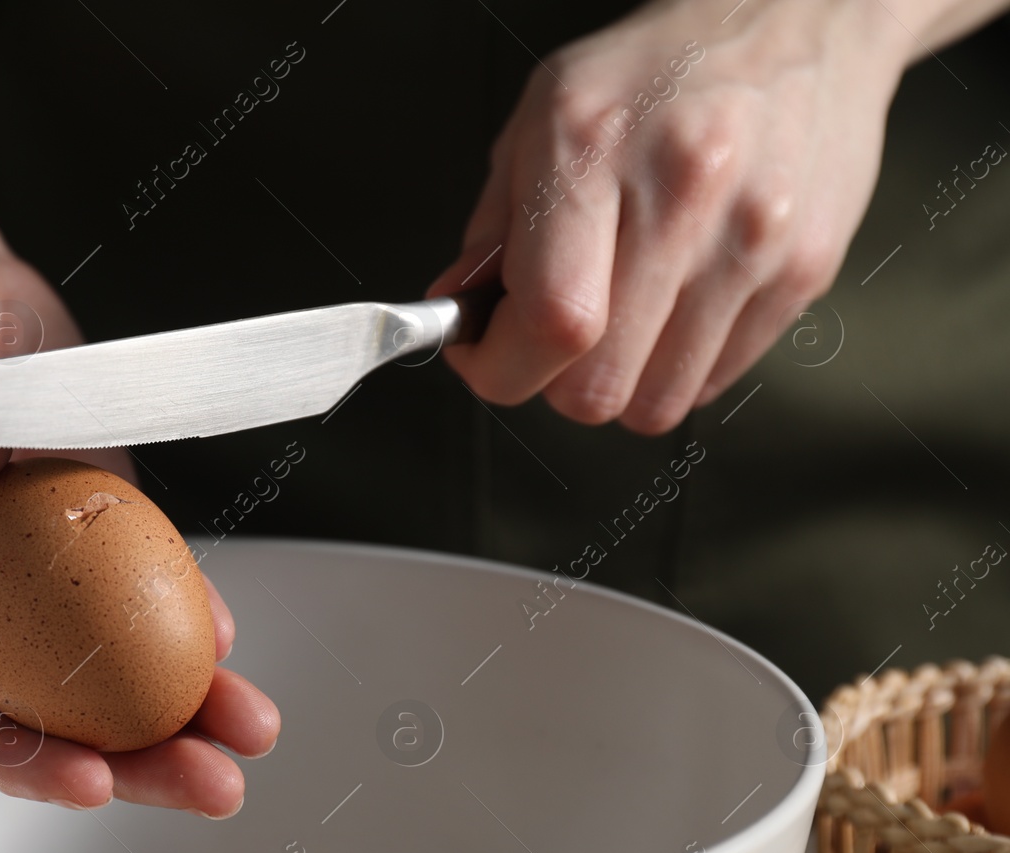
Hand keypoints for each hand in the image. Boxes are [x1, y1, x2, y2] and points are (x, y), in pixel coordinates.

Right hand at [0, 246, 279, 815]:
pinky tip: (232, 647)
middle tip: (209, 783)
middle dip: (127, 766)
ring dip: (178, 720)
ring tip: (249, 732)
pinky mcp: (83, 557)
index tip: (87, 779)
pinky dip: (187, 635)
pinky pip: (136, 612)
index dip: (12, 759)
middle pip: (37, 723)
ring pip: (99, 685)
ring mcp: (23, 599)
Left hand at [429, 0, 909, 431]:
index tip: (484, 356)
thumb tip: (460, 311)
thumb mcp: (542, 116)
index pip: (550, 322)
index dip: (500, 367)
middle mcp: (683, 195)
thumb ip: (492, 227)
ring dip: (619, 384)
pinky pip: (713, 382)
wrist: (794, 21)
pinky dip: (676, 367)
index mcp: (595, 150)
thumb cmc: (657, 69)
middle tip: (550, 336)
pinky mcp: (805, 271)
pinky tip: (672, 305)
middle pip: (598, 385)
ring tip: (617, 319)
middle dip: (552, 380)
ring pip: (657, 403)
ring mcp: (754, 240)